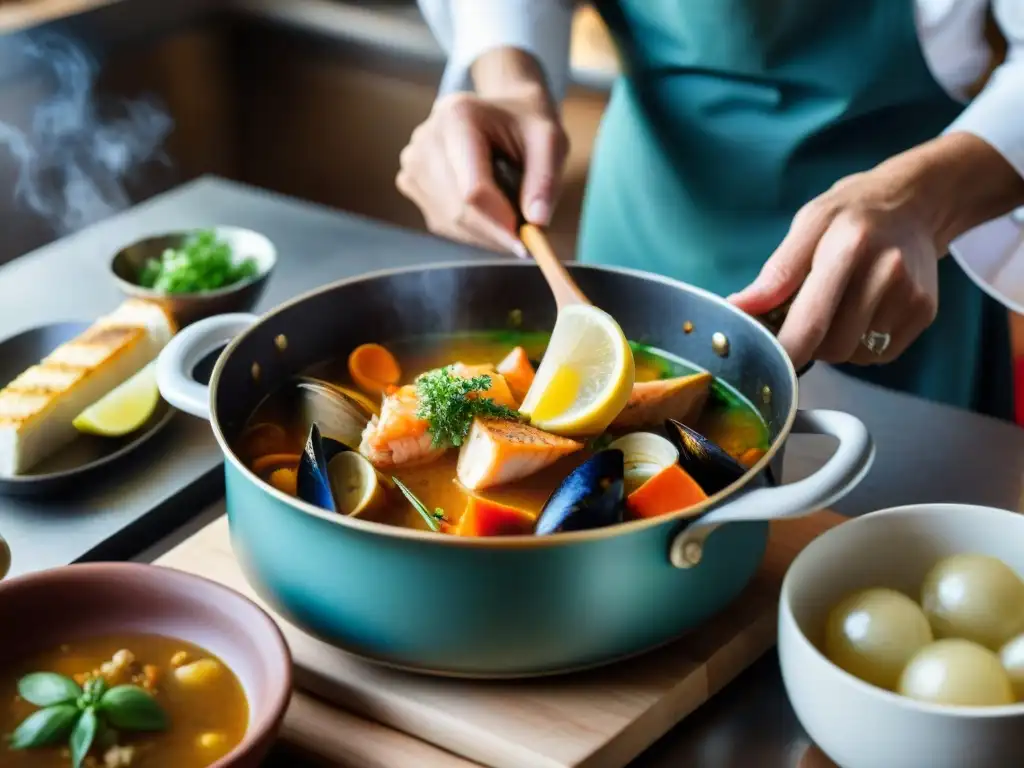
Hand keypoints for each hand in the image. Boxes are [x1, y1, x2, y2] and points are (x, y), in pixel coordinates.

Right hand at [396, 51, 568, 255]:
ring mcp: (413, 161)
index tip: (526, 241)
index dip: (499, 221)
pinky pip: (440, 222)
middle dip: (494, 233)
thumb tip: (537, 221)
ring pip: (448, 221)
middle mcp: (426, 138)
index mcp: (457, 117)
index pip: (472, 189)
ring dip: (483, 235)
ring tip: (509, 221)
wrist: (501, 112)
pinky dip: (469, 230)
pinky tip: (488, 216)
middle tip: (523, 242)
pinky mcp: (410, 181)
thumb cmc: (526, 125)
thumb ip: (546, 179)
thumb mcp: (550, 141)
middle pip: (457, 209)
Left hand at [729, 162, 942, 369]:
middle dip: (808, 342)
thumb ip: (775, 273)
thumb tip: (737, 309)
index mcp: (849, 247)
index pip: (811, 321)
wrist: (914, 202)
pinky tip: (861, 311)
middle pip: (831, 346)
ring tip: (836, 306)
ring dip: (834, 344)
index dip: (784, 351)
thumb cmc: (850, 213)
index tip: (764, 358)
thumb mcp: (807, 225)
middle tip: (803, 314)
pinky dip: (860, 344)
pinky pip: (878, 354)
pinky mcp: (925, 313)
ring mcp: (911, 296)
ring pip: (853, 354)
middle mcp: (887, 273)